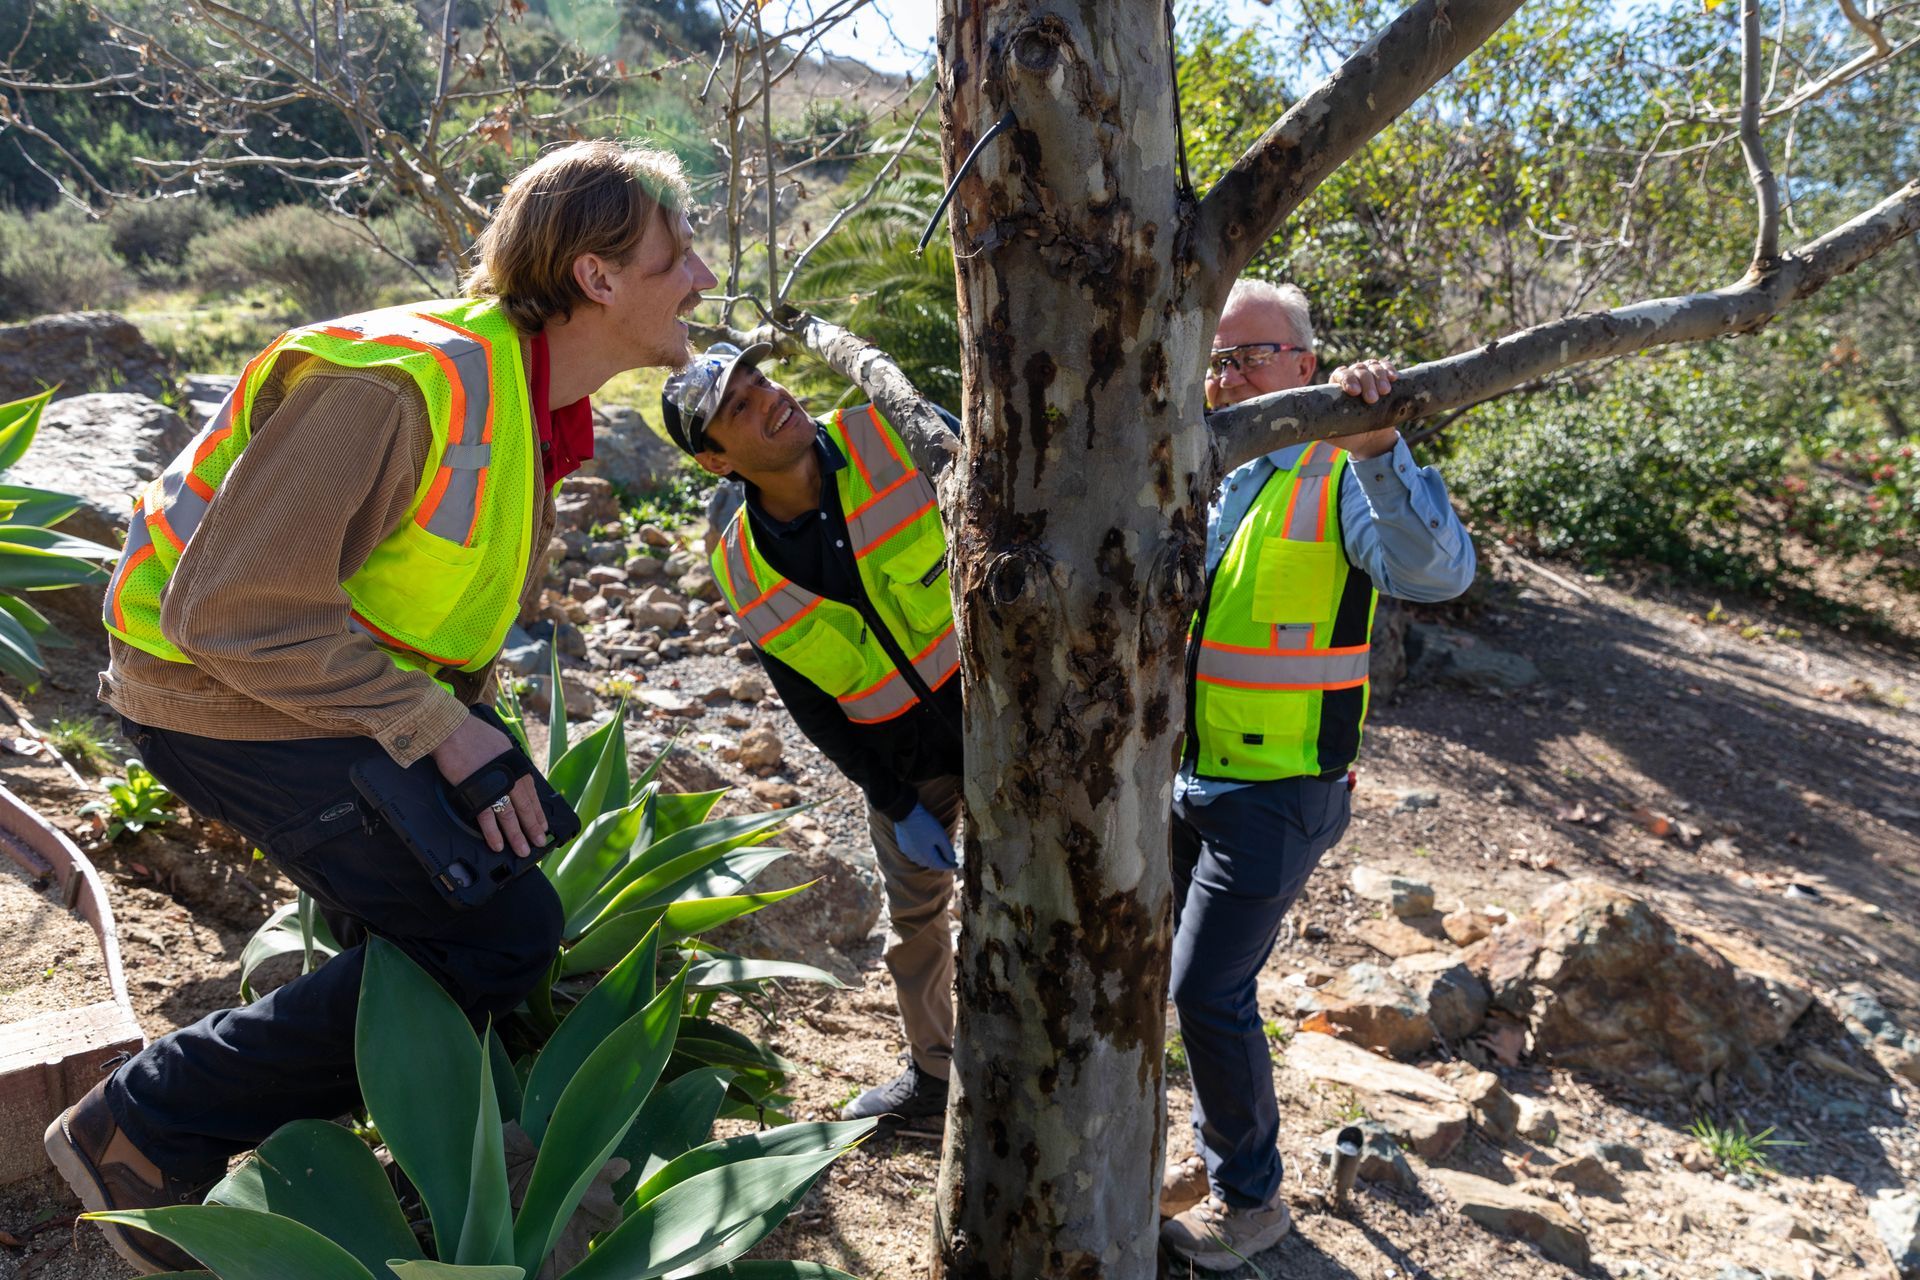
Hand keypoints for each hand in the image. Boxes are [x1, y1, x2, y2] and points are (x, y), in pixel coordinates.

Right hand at [431, 714, 547, 857]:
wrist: (452, 730)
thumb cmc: (472, 734)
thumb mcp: (501, 745)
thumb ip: (508, 762)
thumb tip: (513, 775)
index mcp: (516, 765)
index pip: (532, 794)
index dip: (538, 813)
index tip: (544, 826)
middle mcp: (510, 776)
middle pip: (524, 808)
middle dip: (533, 828)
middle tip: (539, 843)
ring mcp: (494, 785)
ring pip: (509, 815)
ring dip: (516, 835)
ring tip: (522, 850)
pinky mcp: (476, 791)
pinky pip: (487, 817)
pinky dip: (493, 832)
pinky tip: (498, 844)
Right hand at [892, 803, 956, 871]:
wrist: (906, 813)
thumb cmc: (925, 824)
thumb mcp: (941, 836)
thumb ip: (948, 850)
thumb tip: (952, 860)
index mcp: (927, 857)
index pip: (941, 866)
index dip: (950, 865)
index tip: (957, 864)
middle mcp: (917, 859)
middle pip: (932, 863)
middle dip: (941, 861)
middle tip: (949, 859)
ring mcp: (909, 853)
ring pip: (923, 859)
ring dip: (931, 857)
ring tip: (938, 853)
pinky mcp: (904, 847)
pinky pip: (916, 854)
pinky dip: (923, 852)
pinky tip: (925, 846)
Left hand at [1327, 358, 1400, 459]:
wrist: (1369, 440)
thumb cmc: (1347, 435)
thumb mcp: (1332, 433)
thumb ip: (1321, 426)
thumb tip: (1305, 425)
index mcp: (1336, 387)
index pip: (1340, 374)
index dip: (1347, 380)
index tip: (1354, 392)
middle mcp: (1352, 378)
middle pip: (1358, 369)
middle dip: (1366, 382)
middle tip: (1371, 399)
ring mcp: (1368, 377)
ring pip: (1372, 366)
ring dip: (1379, 376)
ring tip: (1384, 392)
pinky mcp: (1384, 379)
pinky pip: (1386, 367)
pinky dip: (1389, 370)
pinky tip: (1394, 378)